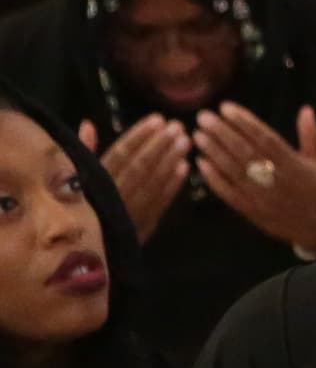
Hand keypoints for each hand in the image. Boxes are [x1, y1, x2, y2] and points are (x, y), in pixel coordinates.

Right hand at [87, 114, 189, 239]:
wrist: (86, 248)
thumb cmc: (82, 203)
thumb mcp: (77, 176)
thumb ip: (86, 151)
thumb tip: (88, 123)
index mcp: (95, 179)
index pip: (120, 153)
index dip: (140, 136)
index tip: (158, 119)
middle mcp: (112, 193)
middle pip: (140, 166)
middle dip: (160, 144)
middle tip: (178, 126)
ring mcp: (129, 210)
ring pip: (152, 182)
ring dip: (170, 160)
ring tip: (186, 141)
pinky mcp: (142, 225)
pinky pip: (159, 202)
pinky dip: (173, 185)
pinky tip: (185, 167)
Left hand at [191, 102, 315, 251]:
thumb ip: (312, 135)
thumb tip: (306, 109)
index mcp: (293, 165)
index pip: (266, 139)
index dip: (245, 123)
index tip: (226, 107)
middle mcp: (276, 180)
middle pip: (245, 152)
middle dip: (222, 133)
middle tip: (204, 117)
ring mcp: (261, 196)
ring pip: (234, 170)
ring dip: (214, 151)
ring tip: (198, 134)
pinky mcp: (250, 209)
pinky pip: (228, 192)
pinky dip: (214, 178)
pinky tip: (201, 162)